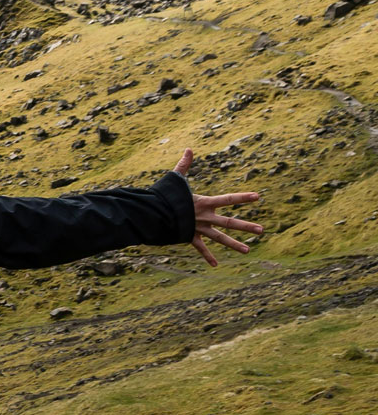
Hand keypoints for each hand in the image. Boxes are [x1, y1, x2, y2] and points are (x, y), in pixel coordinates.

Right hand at [173, 148, 263, 266]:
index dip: (242, 197)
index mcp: (204, 203)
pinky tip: (216, 265)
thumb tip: (189, 149)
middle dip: (246, 227)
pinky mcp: (189, 237)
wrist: (152, 214)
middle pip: (229, 223)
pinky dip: (207, 256)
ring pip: (219, 238)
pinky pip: (200, 248)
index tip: (258, 197)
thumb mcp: (175, 179)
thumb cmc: (163, 195)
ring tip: (248, 251)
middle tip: (262, 231)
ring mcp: (198, 228)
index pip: (227, 199)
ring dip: (234, 244)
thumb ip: (184, 164)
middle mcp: (204, 217)